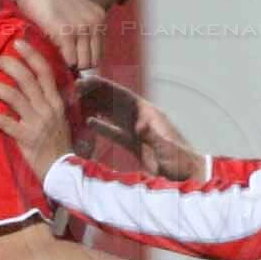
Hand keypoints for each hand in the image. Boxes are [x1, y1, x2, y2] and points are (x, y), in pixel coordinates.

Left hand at [0, 49, 74, 179]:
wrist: (64, 170)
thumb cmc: (59, 144)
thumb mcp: (60, 118)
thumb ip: (49, 102)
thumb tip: (36, 86)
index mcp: (55, 101)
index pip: (44, 71)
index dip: (31, 54)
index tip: (17, 43)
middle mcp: (47, 108)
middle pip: (25, 77)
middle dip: (7, 64)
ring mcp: (37, 122)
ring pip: (12, 95)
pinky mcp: (26, 138)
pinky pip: (3, 122)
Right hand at [11, 0, 105, 75]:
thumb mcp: (75, 11)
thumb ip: (83, 29)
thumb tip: (85, 59)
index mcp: (99, 17)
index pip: (100, 52)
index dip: (86, 60)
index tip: (72, 61)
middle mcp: (94, 22)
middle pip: (93, 60)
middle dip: (79, 65)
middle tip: (63, 64)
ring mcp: (81, 26)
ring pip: (82, 63)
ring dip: (69, 65)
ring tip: (57, 60)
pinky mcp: (65, 31)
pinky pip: (70, 59)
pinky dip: (61, 62)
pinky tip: (52, 55)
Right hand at [79, 72, 204, 177]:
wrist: (187, 178)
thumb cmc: (180, 162)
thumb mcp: (167, 149)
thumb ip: (152, 136)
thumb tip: (139, 125)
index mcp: (148, 114)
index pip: (122, 95)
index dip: (104, 87)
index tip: (86, 81)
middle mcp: (141, 118)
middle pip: (114, 101)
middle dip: (95, 94)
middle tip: (73, 88)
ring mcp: (137, 131)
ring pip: (112, 114)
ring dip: (95, 107)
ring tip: (76, 102)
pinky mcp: (135, 145)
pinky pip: (115, 132)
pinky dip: (102, 127)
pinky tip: (88, 122)